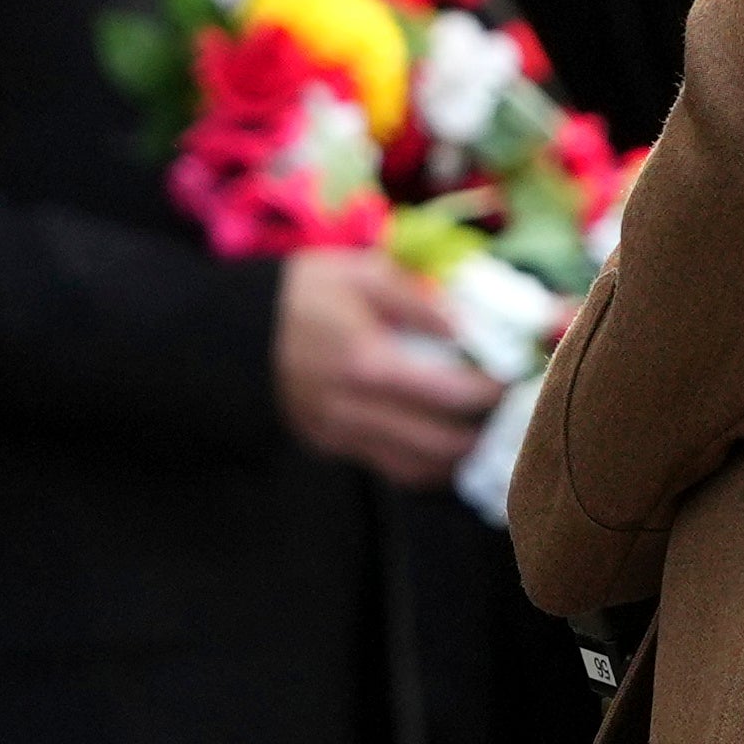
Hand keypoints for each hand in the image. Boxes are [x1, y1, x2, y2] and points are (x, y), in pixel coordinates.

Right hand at [276, 248, 498, 489]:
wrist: (231, 330)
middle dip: (485, 432)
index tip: (513, 375)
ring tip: (483, 428)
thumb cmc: (301, 293)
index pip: (451, 393)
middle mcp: (355, 411)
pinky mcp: (330, 448)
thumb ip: (419, 300)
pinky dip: (425, 462)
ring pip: (419, 469)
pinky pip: (391, 469)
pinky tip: (443, 439)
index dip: (492, 389)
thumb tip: (471, 327)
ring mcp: (340, 436)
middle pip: (442, 445)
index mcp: (367, 362)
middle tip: (506, 410)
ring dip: (459, 455)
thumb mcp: (361, 273)